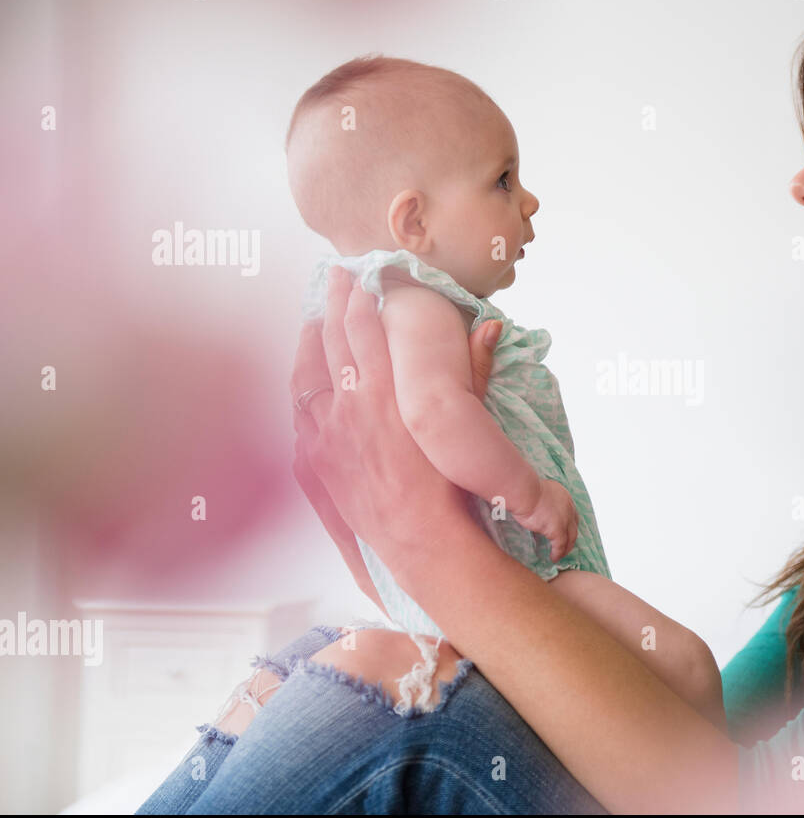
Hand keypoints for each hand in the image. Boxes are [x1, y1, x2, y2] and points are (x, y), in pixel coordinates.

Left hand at [290, 267, 500, 579]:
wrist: (422, 542)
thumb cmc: (451, 487)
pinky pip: (299, 411)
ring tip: (314, 317)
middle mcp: (349, 404)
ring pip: (306, 371)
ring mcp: (325, 433)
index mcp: (386, 390)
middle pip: (331, 337)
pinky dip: (302, 384)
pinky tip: (306, 377)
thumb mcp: (466, 423)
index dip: (360, 296)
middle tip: (335, 276)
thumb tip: (488, 326)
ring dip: (310, 338)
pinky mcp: (313, 460)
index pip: (364, 326)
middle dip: (332, 301)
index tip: (360, 275)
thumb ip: (475, 371)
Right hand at [514, 479, 579, 562]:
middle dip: (571, 537)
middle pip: (574, 526)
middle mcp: (568, 507)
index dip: (569, 523)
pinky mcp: (558, 529)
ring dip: (566, 547)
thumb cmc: (524, 489)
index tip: (565, 530)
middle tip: (566, 546)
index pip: (571, 512)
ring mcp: (564, 518)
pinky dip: (558, 553)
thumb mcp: (538, 493)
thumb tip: (535, 509)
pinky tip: (553, 557)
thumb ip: (541, 501)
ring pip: (570, 537)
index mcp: (563, 496)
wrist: (525, 491)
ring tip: (560, 555)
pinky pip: (560, 545)